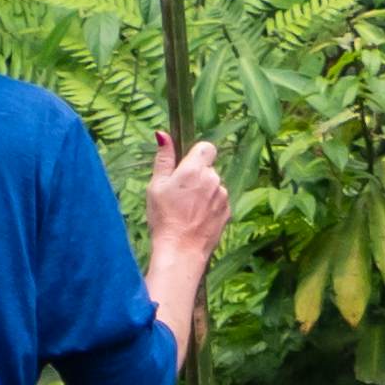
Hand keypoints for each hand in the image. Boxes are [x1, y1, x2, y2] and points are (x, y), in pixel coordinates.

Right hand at [149, 130, 232, 260]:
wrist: (181, 250)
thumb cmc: (165, 218)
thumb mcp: (156, 185)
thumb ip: (163, 158)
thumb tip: (163, 134)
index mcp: (195, 169)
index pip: (206, 147)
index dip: (196, 155)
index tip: (185, 167)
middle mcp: (213, 179)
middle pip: (208, 169)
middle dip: (197, 176)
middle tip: (180, 194)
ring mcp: (223, 196)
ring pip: (214, 186)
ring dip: (204, 192)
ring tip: (187, 210)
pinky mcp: (228, 212)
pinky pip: (219, 202)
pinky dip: (210, 207)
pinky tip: (196, 219)